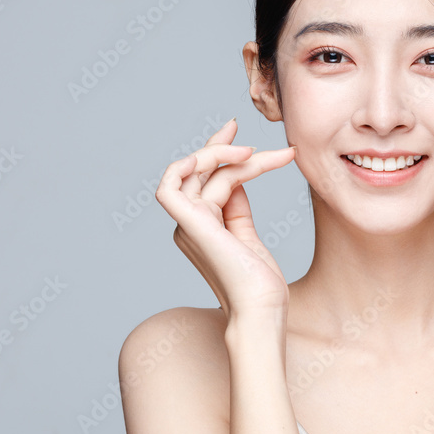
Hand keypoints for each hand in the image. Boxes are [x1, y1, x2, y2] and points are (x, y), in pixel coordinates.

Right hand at [154, 118, 296, 320]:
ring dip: (227, 156)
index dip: (219, 154)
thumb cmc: (260, 284)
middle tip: (238, 124)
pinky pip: (171, 187)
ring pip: (199, 175)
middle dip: (219, 146)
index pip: (205, 182)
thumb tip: (238, 177)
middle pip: (200, 173)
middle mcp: (189, 225)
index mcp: (200, 228)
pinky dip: (186, 166)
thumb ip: (237, 207)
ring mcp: (187, 225)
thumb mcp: (248, 236)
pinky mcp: (190, 225)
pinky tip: (215, 154)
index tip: (240, 136)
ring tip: (257, 154)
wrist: (262, 309)